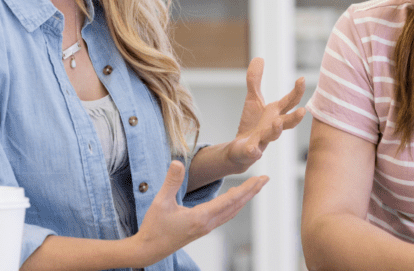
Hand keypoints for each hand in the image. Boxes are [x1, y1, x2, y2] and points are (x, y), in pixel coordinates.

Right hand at [129, 161, 268, 267]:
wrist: (148, 250)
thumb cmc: (154, 227)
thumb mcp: (161, 202)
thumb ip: (171, 181)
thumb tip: (178, 162)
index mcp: (201, 217)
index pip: (230, 200)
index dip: (247, 188)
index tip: (260, 179)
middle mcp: (208, 224)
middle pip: (236, 205)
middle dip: (251, 191)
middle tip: (265, 179)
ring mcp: (206, 228)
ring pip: (231, 211)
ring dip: (244, 198)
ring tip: (254, 186)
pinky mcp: (202, 229)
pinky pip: (224, 215)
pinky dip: (234, 205)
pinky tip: (234, 199)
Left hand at [227, 58, 305, 170]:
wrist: (239, 150)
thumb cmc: (252, 124)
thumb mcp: (253, 99)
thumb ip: (255, 80)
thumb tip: (259, 58)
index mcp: (276, 113)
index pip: (289, 102)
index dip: (297, 91)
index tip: (301, 79)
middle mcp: (273, 126)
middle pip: (287, 122)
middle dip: (295, 117)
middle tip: (302, 111)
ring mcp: (263, 139)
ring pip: (272, 136)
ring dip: (276, 130)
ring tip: (276, 123)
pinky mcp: (250, 150)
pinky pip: (253, 151)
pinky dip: (253, 150)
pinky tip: (252, 148)